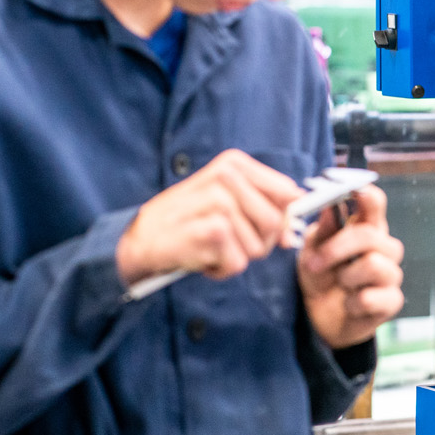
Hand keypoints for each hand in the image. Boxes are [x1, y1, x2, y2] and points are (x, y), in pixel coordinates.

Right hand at [116, 149, 301, 284]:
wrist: (140, 238)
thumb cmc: (188, 221)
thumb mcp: (226, 202)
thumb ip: (264, 210)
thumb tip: (294, 232)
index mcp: (235, 164)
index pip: (288, 192)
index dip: (285, 217)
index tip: (272, 230)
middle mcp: (228, 177)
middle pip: (277, 223)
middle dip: (258, 243)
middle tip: (228, 242)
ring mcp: (220, 202)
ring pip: (258, 248)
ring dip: (235, 258)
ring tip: (210, 246)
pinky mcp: (213, 230)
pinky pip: (238, 263)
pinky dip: (220, 269)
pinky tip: (201, 257)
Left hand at [297, 184, 404, 348]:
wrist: (319, 319)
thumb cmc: (320, 277)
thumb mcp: (311, 252)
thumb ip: (322, 232)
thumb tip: (329, 210)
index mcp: (366, 228)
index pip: (374, 204)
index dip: (366, 195)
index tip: (353, 191)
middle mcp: (384, 248)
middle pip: (372, 235)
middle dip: (338, 248)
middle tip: (314, 263)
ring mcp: (390, 275)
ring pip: (374, 265)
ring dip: (346, 277)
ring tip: (339, 285)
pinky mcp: (391, 301)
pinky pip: (372, 297)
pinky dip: (352, 303)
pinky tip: (349, 305)